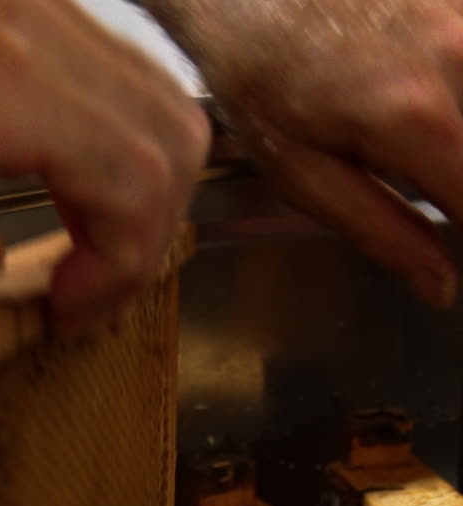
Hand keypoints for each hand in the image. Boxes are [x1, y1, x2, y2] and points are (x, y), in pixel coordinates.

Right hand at [0, 0, 208, 325]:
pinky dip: (120, 257)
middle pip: (174, 111)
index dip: (138, 196)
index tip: (90, 270)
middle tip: (97, 289)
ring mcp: (22, 26)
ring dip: (141, 245)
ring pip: (171, 139)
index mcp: (12, 8)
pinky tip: (65, 300)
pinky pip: (129, 178)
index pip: (139, 91)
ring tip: (80, 300)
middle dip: (153, 223)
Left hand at [146, 0, 462, 307]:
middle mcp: (455, 56)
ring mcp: (461, 16)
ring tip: (425, 165)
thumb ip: (383, 232)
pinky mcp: (456, 0)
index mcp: (417, 117)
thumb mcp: (305, 174)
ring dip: (458, 146)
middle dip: (459, 189)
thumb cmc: (257, 71)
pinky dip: (454, 98)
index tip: (456, 256)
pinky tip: (425, 114)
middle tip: (434, 204)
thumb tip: (441, 284)